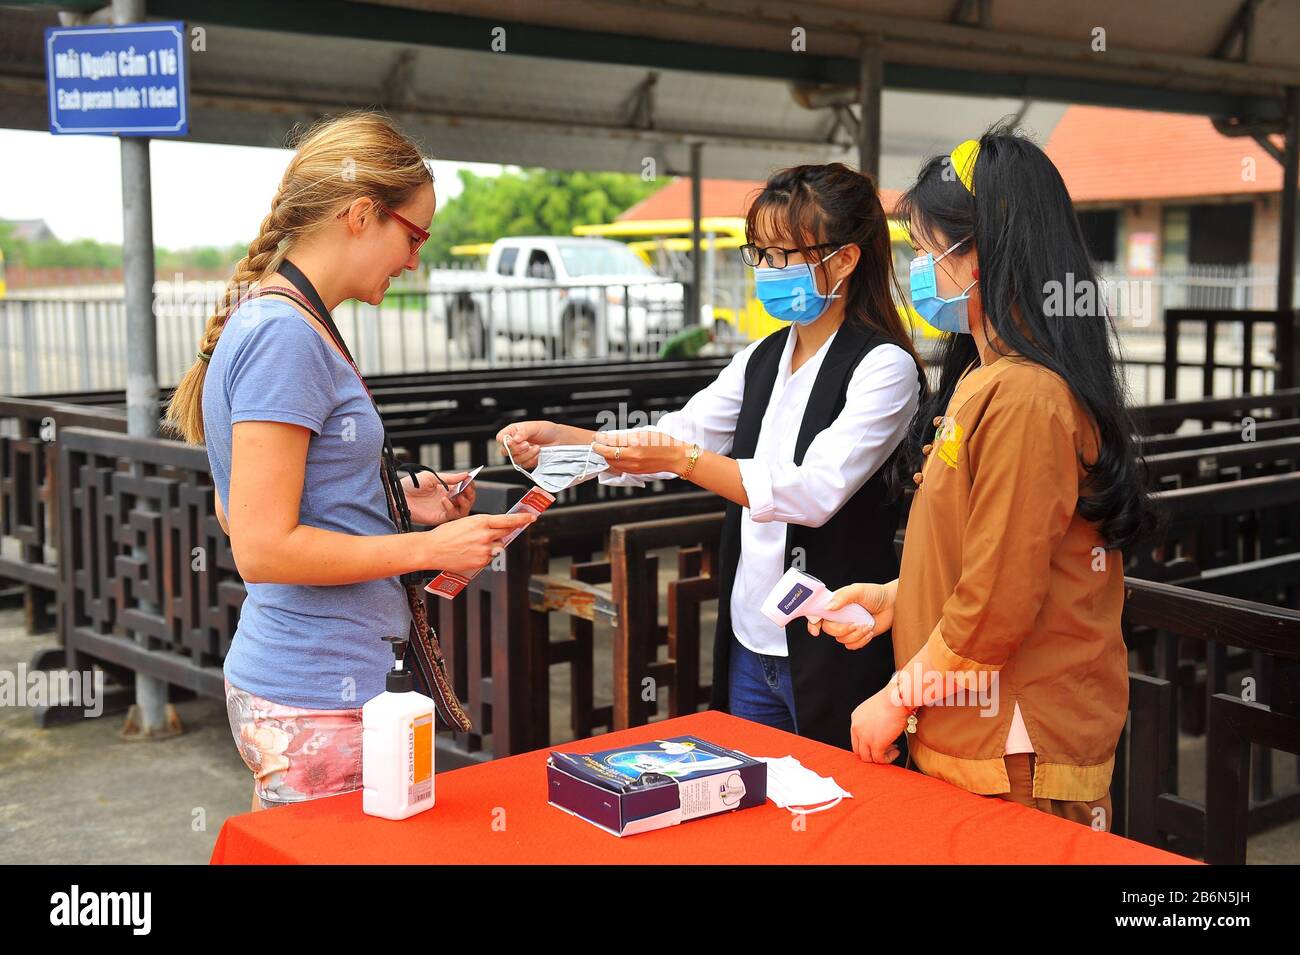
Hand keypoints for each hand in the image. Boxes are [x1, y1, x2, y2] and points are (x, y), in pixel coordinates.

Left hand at [401, 470, 473, 525]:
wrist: (399, 496)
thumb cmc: (411, 485)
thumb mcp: (432, 477)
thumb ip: (450, 478)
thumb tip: (466, 475)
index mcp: (447, 488)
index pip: (464, 488)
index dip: (470, 485)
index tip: (470, 480)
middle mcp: (448, 498)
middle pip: (467, 499)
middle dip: (470, 494)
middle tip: (467, 489)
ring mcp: (444, 508)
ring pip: (464, 509)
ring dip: (465, 502)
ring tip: (459, 496)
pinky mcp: (439, 517)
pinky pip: (452, 515)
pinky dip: (452, 508)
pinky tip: (445, 501)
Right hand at [421, 512, 535, 572]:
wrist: (432, 549)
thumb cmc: (445, 534)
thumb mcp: (465, 522)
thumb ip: (482, 525)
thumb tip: (494, 529)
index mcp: (481, 521)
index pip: (508, 520)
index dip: (522, 519)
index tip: (531, 517)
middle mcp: (485, 535)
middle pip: (506, 533)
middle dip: (507, 532)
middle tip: (503, 531)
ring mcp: (484, 549)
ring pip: (498, 547)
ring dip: (493, 546)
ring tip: (475, 545)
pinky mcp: (481, 561)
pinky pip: (490, 558)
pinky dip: (485, 556)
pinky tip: (471, 553)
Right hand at [495, 420, 559, 469]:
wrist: (558, 439)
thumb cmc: (546, 430)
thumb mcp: (534, 427)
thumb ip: (523, 432)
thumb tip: (515, 439)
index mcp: (513, 432)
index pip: (500, 438)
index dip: (504, 442)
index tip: (512, 441)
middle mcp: (514, 443)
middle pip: (505, 451)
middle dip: (516, 449)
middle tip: (527, 444)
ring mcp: (520, 453)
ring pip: (515, 459)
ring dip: (527, 454)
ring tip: (536, 447)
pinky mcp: (527, 461)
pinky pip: (524, 465)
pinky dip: (531, 460)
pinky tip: (538, 454)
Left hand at [592, 429, 687, 475]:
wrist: (674, 457)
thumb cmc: (662, 442)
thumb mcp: (644, 432)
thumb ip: (626, 435)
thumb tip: (610, 436)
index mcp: (635, 443)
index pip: (612, 441)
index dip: (601, 438)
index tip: (596, 436)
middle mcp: (633, 456)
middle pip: (608, 453)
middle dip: (599, 449)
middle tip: (595, 444)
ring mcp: (634, 466)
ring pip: (612, 462)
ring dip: (605, 456)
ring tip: (603, 450)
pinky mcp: (635, 472)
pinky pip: (619, 468)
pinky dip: (613, 462)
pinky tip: (612, 458)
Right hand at [807, 581, 894, 649]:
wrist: (893, 604)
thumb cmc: (875, 594)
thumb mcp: (858, 590)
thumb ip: (842, 597)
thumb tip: (828, 607)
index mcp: (835, 604)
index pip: (817, 614)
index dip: (813, 624)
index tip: (816, 631)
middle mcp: (839, 616)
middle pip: (829, 630)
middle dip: (841, 630)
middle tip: (854, 624)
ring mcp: (848, 627)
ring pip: (841, 640)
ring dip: (855, 635)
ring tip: (866, 625)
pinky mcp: (857, 636)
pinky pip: (852, 645)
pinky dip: (861, 641)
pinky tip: (869, 631)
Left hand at [849, 685, 911, 763]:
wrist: (897, 697)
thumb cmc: (892, 699)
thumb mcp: (876, 709)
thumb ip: (874, 721)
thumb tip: (883, 730)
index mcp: (856, 719)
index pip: (856, 738)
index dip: (867, 744)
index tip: (880, 742)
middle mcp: (857, 728)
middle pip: (858, 750)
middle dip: (871, 752)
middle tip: (886, 749)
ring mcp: (865, 737)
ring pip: (866, 758)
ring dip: (880, 757)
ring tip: (893, 750)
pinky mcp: (876, 744)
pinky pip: (879, 759)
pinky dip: (888, 758)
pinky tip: (897, 751)